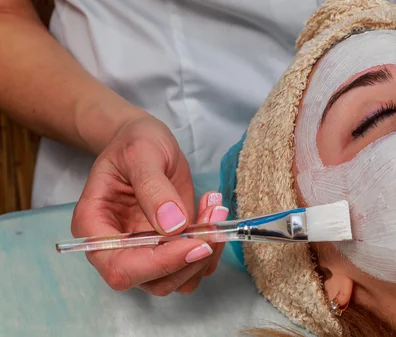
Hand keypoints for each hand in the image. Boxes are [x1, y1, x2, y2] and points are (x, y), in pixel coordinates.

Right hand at [71, 116, 227, 294]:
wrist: (146, 142)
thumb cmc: (133, 144)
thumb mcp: (141, 154)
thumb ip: (153, 188)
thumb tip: (173, 226)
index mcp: (94, 228)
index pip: (120, 268)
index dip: (158, 263)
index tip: (194, 242)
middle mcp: (118, 249)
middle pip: (153, 281)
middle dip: (191, 257)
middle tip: (213, 218)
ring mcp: (146, 253)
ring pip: (179, 279)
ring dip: (207, 252)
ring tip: (214, 208)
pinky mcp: (172, 249)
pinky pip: (195, 266)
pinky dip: (213, 247)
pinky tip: (212, 212)